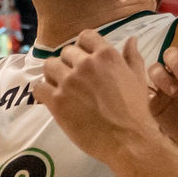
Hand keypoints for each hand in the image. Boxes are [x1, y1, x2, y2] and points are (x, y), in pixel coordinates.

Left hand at [33, 32, 160, 164]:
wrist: (128, 139)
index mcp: (106, 55)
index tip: (83, 60)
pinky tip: (51, 100)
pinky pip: (39, 88)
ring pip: (49, 66)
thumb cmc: (136, 110)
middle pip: (65, 52)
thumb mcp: (138, 78)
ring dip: (53, 75)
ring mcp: (69, 82)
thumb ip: (132, 57)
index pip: (85, 37)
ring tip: (60, 88)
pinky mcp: (57, 101)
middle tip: (74, 80)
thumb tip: (131, 39)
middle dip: (69, 64)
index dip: (82, 47)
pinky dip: (43, 93)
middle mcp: (85, 64)